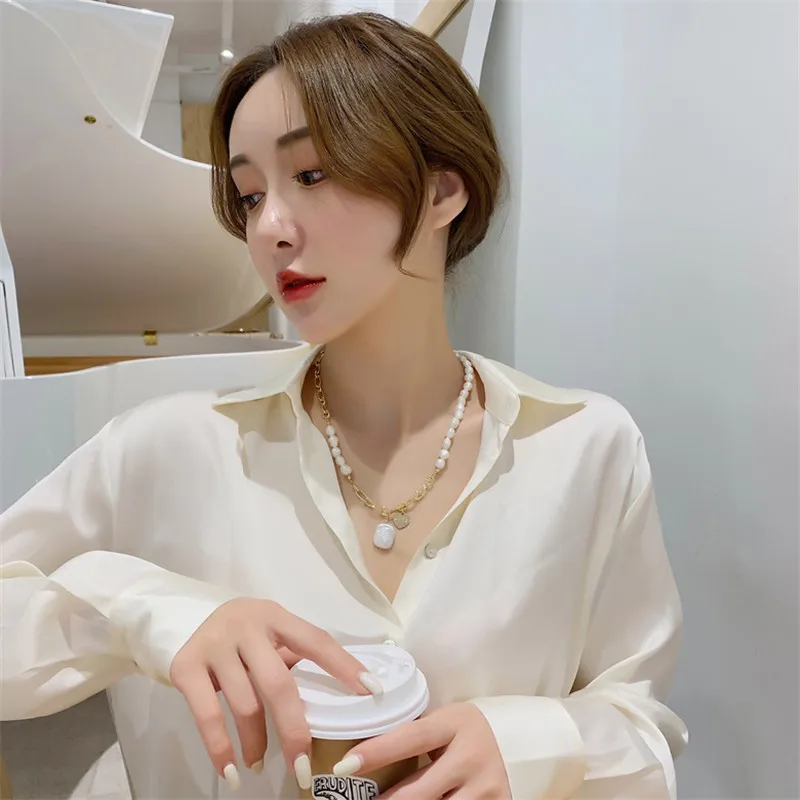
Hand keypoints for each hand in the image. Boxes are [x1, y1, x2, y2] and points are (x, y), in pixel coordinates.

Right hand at [169, 598, 383, 789]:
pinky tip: (231, 771)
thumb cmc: (240, 635)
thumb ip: (291, 656)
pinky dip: (221, 749)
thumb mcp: (268, 634)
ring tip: (261, 763)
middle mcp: (247, 625)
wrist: (181, 617)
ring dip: (257, 742)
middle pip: (279, 683)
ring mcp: (215, 644)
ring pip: (245, 704)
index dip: (344, 666)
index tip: (371, 692)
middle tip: (303, 765)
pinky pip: (207, 716)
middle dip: (294, 729)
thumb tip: (335, 699)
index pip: (316, 641)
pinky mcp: (186, 666)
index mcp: (275, 616)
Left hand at [331, 702, 510, 798]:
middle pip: (420, 791)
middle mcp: (474, 755)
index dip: (378, 751)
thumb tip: (355, 752)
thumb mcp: (439, 725)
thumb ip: (409, 734)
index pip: (411, 738)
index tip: (345, 764)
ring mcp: (487, 786)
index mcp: (455, 723)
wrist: (501, 745)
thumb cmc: (455, 735)